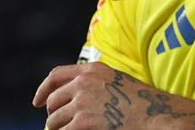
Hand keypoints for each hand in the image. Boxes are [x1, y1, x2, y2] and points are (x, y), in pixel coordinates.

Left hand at [34, 63, 194, 128]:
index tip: (37, 102)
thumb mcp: (117, 82)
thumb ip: (95, 84)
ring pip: (54, 119)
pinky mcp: (83, 122)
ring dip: (59, 129)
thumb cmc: (143, 104)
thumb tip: (72, 98)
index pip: (56, 75)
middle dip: (52, 114)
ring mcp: (82, 102)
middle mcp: (84, 82)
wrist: (157, 116)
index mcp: (92, 70)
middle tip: (58, 125)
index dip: (43, 89)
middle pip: (52, 99)